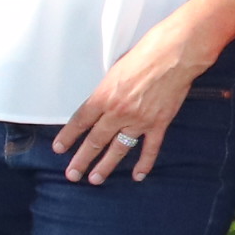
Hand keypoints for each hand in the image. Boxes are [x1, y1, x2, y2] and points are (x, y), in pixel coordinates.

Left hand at [50, 0, 234, 183]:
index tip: (59, 148)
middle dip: (82, 159)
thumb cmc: (145, 54)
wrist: (174, 55)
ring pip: (118, 149)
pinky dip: (144, 163)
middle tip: (72, 174)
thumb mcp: (116, 68)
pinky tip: (138, 175)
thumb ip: (108, 89)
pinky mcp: (158, 123)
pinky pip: (149, 148)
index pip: (80, 121)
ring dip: (105, 166)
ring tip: (95, 179)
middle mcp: (118, 112)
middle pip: (95, 140)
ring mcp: (139, 120)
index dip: (68, 136)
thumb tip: (104, 101)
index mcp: (104, 95)